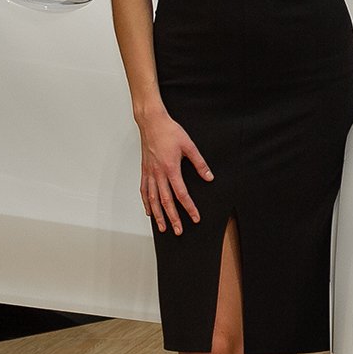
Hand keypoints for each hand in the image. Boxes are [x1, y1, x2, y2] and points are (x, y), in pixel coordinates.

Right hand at [138, 111, 210, 233]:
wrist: (152, 122)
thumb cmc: (170, 132)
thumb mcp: (190, 146)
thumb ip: (199, 163)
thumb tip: (209, 177)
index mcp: (171, 169)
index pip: (181, 194)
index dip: (189, 208)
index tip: (195, 218)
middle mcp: (158, 174)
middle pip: (165, 201)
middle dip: (173, 218)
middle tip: (179, 231)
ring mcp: (149, 173)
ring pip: (152, 199)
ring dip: (157, 215)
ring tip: (162, 227)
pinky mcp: (144, 170)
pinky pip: (143, 190)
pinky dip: (146, 202)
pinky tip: (149, 211)